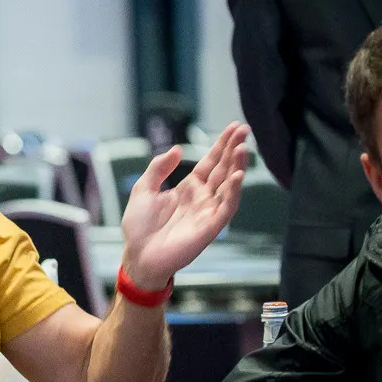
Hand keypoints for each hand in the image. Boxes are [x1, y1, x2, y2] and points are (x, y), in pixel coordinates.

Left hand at [120, 122, 250, 289]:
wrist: (137, 255)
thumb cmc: (139, 226)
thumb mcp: (143, 189)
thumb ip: (158, 168)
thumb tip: (176, 149)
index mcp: (188, 188)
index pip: (210, 162)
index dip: (221, 145)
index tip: (234, 127)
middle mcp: (202, 198)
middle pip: (222, 169)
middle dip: (234, 150)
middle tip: (244, 130)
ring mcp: (208, 212)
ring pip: (228, 185)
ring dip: (237, 167)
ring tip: (242, 148)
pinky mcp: (210, 227)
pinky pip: (226, 208)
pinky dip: (233, 192)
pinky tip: (238, 176)